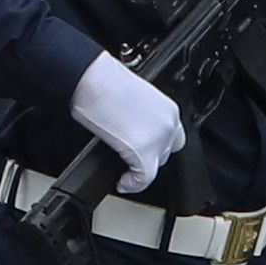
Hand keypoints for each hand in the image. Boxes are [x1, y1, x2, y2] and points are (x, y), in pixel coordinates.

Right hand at [70, 52, 185, 190]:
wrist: (93, 80)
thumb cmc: (104, 82)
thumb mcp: (133, 100)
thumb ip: (142, 118)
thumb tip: (133, 132)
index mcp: (168, 109)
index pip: (173, 137)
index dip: (158, 147)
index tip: (146, 152)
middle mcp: (168, 124)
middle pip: (166, 153)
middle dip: (149, 158)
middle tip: (131, 161)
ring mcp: (158, 139)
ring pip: (156, 166)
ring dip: (140, 171)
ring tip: (126, 173)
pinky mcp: (143, 152)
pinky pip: (143, 179)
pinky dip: (132, 184)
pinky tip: (122, 182)